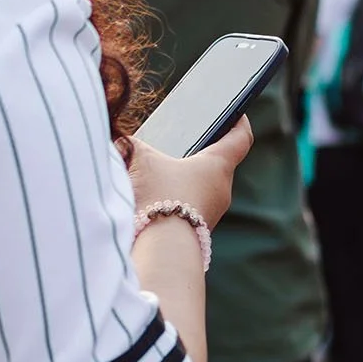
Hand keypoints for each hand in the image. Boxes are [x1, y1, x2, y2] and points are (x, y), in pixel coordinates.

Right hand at [124, 117, 251, 224]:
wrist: (158, 251)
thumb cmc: (156, 199)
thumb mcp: (140, 161)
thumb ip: (132, 145)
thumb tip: (122, 142)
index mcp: (218, 166)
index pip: (240, 137)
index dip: (239, 119)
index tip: (236, 109)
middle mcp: (221, 190)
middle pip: (219, 163)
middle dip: (204, 149)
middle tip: (189, 135)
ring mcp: (211, 213)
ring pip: (204, 187)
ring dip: (189, 177)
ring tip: (165, 167)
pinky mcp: (197, 231)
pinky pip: (192, 207)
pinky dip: (180, 198)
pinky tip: (158, 196)